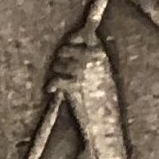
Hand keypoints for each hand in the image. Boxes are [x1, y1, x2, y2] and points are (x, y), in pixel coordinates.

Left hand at [47, 36, 125, 158]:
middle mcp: (92, 59)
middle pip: (67, 48)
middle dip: (60, 57)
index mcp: (103, 55)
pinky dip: (51, 85)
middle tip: (60, 67)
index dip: (73, 38)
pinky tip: (51, 90)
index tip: (68, 44)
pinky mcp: (73, 85)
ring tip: (58, 80)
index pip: (85, 35)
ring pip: (59, 63)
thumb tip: (81, 48)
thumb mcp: (106, 75)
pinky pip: (55, 79)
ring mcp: (82, 71)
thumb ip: (95, 60)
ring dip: (56, 71)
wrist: (107, 123)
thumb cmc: (107, 102)